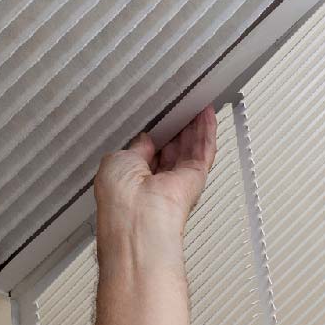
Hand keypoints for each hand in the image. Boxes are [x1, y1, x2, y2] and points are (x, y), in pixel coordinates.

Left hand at [93, 107, 218, 244]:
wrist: (139, 221)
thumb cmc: (119, 199)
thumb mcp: (117, 161)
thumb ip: (134, 147)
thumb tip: (145, 139)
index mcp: (132, 178)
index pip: (147, 152)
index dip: (155, 133)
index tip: (160, 116)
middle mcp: (156, 181)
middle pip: (172, 148)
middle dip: (177, 127)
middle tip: (181, 105)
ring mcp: (177, 180)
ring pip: (190, 147)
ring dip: (194, 125)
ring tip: (196, 103)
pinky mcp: (195, 178)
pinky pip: (204, 150)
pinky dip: (207, 131)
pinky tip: (206, 114)